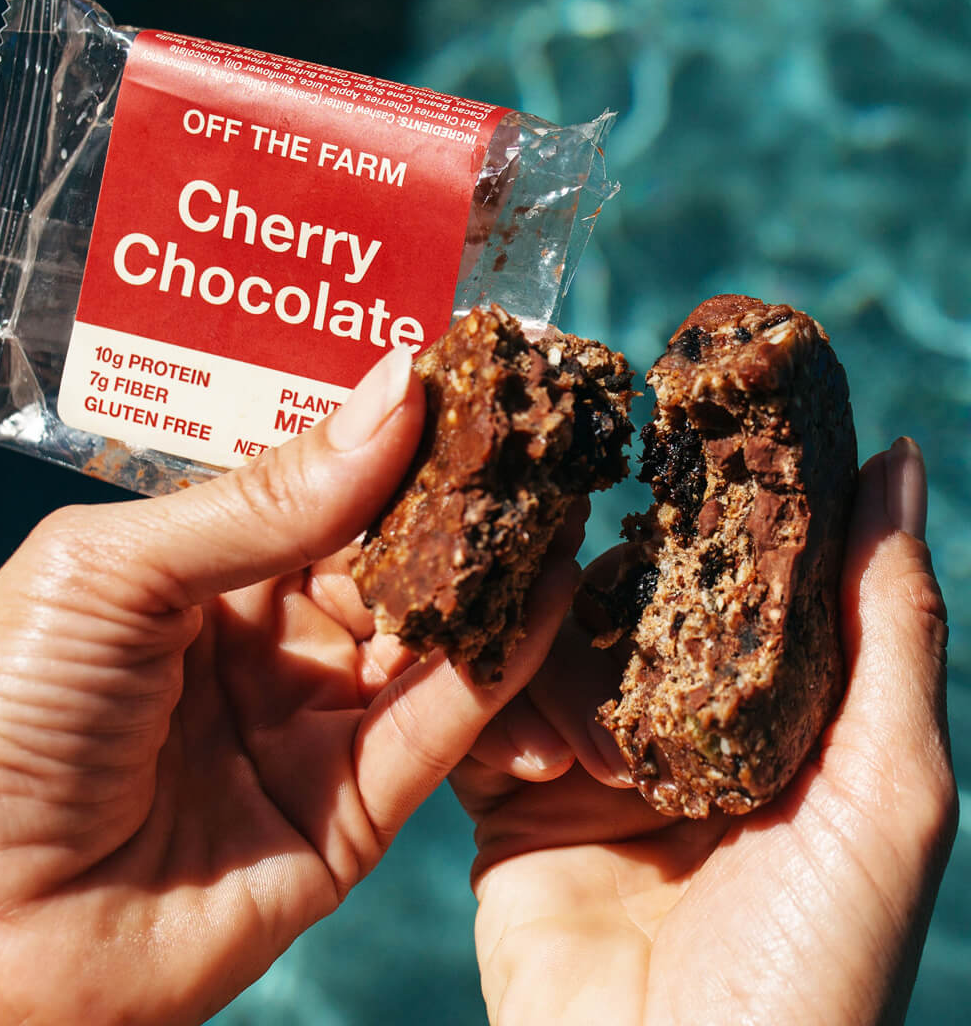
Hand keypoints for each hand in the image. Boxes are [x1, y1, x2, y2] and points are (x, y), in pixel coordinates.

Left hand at [0, 348, 581, 1025]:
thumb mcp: (117, 572)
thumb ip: (267, 498)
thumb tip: (396, 390)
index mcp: (203, 570)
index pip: (325, 489)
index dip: (396, 439)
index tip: (472, 382)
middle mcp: (267, 641)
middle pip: (389, 561)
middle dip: (462, 506)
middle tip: (539, 439)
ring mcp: (312, 724)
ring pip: (429, 639)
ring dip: (495, 577)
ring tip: (562, 505)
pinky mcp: (350, 811)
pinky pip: (438, 727)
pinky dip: (498, 667)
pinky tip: (548, 598)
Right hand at [452, 438, 957, 1024]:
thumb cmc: (820, 957)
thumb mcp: (888, 782)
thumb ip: (888, 620)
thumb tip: (897, 460)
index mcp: (770, 714)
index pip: (728, 579)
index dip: (707, 507)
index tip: (676, 422)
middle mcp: (675, 728)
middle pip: (621, 604)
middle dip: (599, 566)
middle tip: (565, 508)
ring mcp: (589, 765)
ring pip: (545, 650)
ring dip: (542, 646)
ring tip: (547, 660)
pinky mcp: (511, 805)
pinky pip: (483, 720)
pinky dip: (484, 700)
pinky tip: (507, 715)